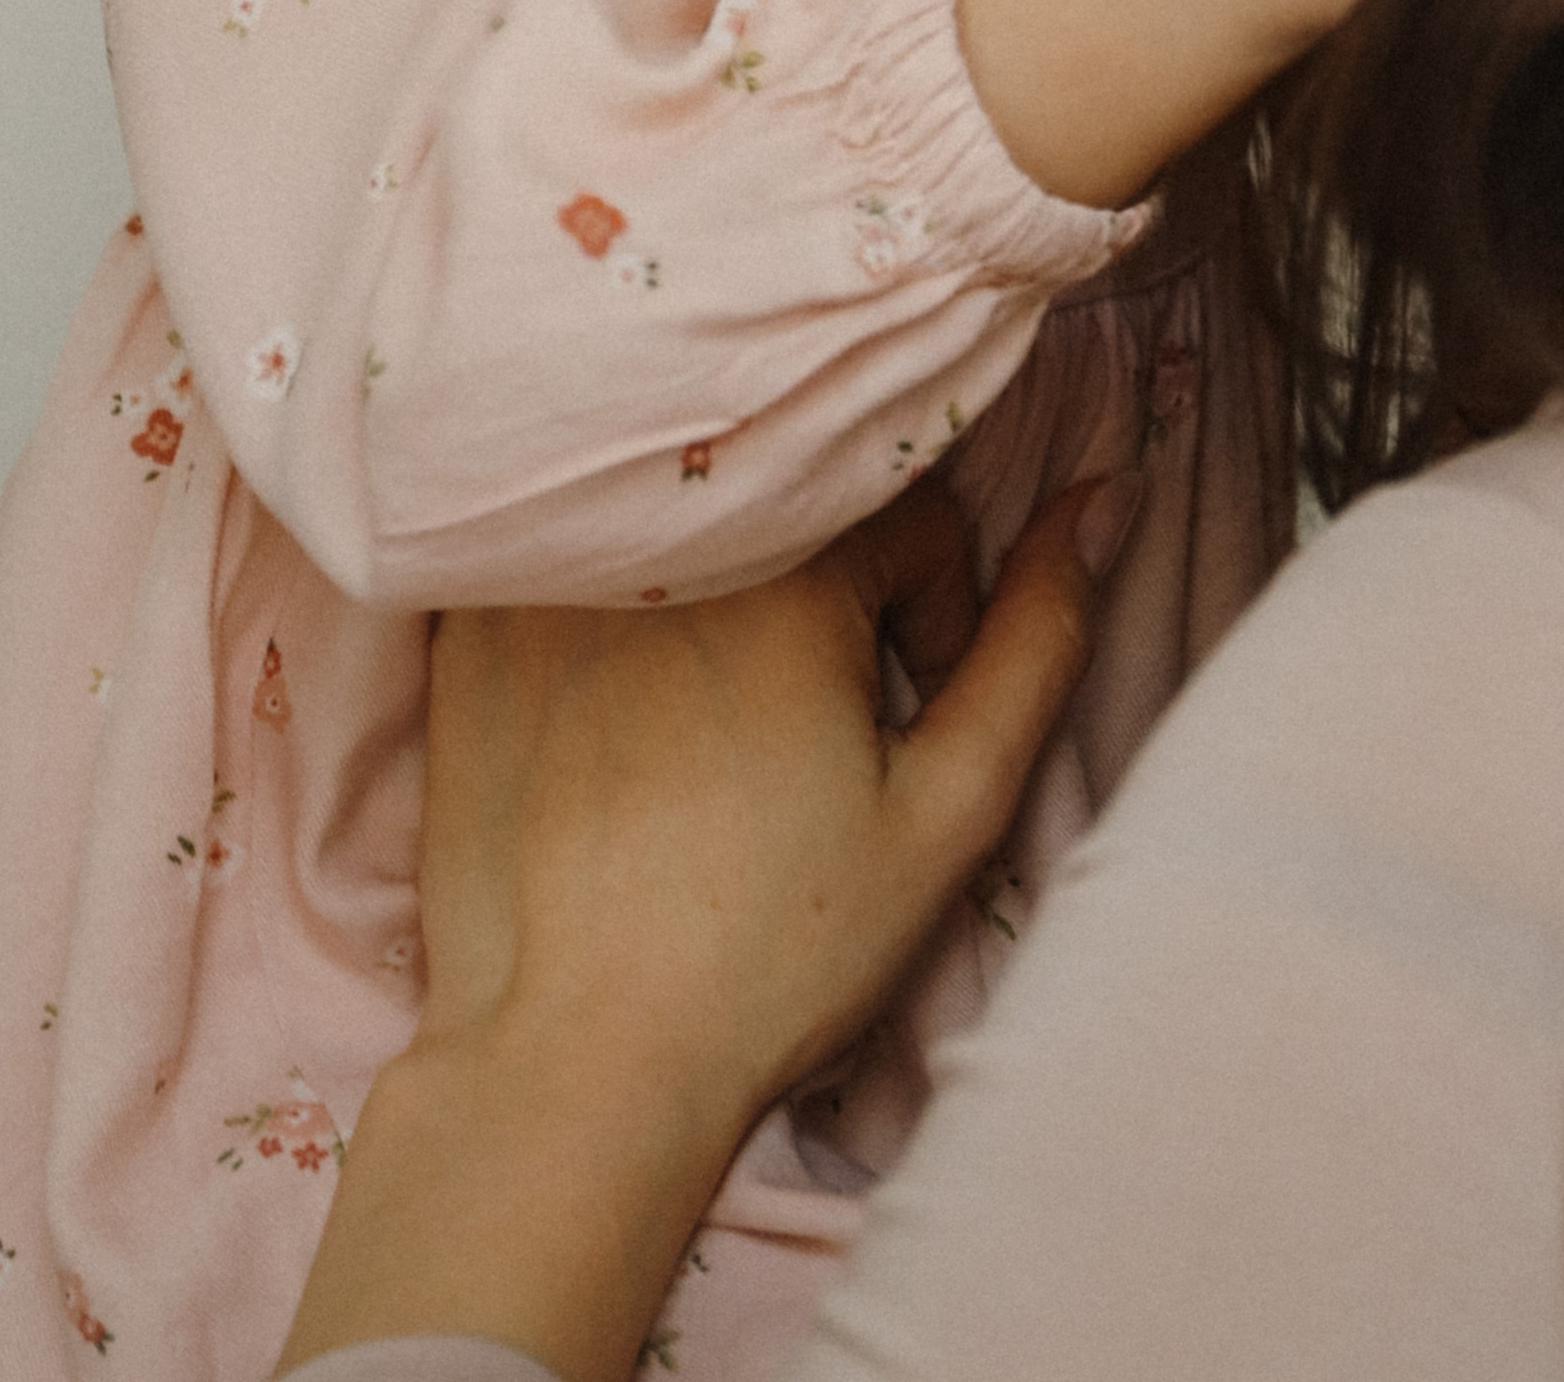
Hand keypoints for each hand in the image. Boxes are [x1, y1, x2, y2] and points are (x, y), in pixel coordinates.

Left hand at [275, 479, 1117, 1381]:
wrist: (573, 1063)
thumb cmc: (773, 950)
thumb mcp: (948, 806)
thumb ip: (1036, 639)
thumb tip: (1100, 501)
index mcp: (784, 558)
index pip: (907, 509)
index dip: (933, 616)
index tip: (894, 719)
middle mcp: (656, 536)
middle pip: (793, 508)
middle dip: (831, 600)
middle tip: (807, 734)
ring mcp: (541, 573)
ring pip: (686, 534)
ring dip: (723, 601)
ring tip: (713, 738)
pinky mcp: (463, 627)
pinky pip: (572, 568)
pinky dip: (612, 622)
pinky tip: (617, 735)